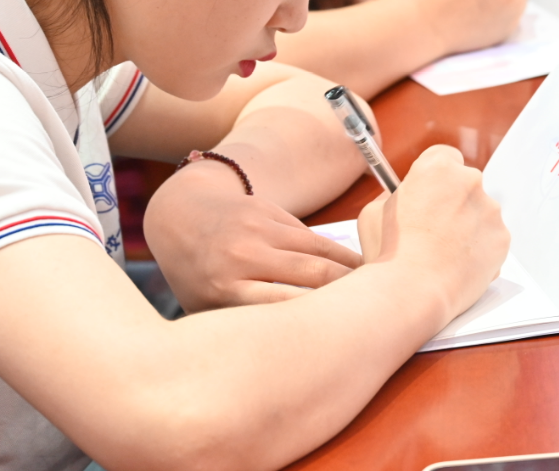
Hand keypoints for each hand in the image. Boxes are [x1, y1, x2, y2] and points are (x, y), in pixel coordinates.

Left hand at [143, 161, 361, 311]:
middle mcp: (243, 255)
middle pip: (314, 274)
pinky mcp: (269, 209)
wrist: (182, 215)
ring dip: (351, 267)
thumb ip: (245, 325)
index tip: (348, 332)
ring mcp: (257, 228)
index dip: (321, 318)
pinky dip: (334, 251)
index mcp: (224, 288)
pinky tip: (352, 266)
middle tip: (376, 308)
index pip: (286, 305)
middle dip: (350, 291)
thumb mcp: (207, 308)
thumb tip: (296, 349)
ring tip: (375, 285)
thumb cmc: (197, 275)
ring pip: (320, 249)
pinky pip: (310, 235)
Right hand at [357, 145, 508, 321]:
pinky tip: (458, 264)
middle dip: (453, 201)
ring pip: (481, 212)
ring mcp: (490, 210)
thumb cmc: (390, 252)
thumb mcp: (373, 212)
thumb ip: (393, 195)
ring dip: (468, 225)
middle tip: (434, 227)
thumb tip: (401, 197)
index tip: (430, 191)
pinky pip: (491, 238)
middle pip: (465, 184)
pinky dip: (480, 249)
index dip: (435, 176)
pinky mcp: (502, 238)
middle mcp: (469, 181)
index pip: (444, 156)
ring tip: (444, 252)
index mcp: (436, 167)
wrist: (413, 291)